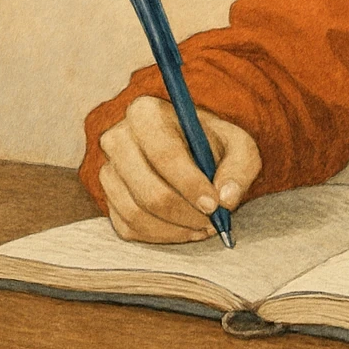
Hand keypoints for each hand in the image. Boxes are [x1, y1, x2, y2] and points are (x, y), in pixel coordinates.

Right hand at [99, 95, 261, 242]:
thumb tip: (226, 199)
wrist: (190, 150)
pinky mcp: (109, 199)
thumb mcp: (238, 145)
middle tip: (211, 222)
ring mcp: (109, 171)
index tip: (213, 204)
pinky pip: (129, 228)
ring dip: (174, 229)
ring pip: (136, 214)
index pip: (164, 154)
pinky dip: (161, 236)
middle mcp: (118, 139)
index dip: (190, 184)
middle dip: (184, 213)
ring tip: (204, 226)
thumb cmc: (211, 144)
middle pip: (147, 190)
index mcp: (145, 113)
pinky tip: (186, 228)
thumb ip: (239, 168)